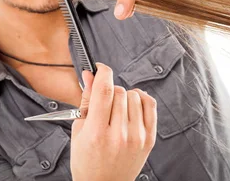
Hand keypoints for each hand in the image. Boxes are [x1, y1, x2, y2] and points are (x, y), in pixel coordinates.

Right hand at [71, 63, 157, 180]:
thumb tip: (90, 75)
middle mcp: (119, 135)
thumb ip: (86, 101)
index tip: (100, 68)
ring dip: (124, 96)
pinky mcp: (149, 138)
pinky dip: (141, 98)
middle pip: (119, 91)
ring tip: (116, 109)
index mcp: (97, 133)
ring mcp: (137, 137)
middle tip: (104, 102)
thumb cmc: (87, 161)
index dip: (102, 72)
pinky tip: (132, 105)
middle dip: (109, 90)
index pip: (104, 90)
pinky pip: (150, 104)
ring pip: (134, 95)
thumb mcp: (79, 131)